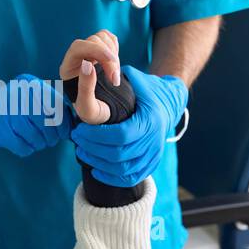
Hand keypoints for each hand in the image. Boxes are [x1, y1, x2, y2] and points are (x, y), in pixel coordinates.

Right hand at [0, 73, 72, 155]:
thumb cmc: (14, 107)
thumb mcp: (32, 97)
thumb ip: (52, 105)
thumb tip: (73, 124)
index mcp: (31, 86)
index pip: (56, 107)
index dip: (64, 123)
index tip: (64, 132)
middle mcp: (20, 96)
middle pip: (48, 123)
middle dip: (52, 136)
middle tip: (51, 140)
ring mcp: (9, 113)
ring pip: (37, 137)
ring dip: (40, 143)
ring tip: (37, 142)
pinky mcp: (0, 131)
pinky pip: (23, 147)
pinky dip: (27, 148)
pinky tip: (24, 144)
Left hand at [58, 31, 122, 123]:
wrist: (107, 111)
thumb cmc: (94, 113)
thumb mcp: (89, 109)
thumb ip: (85, 88)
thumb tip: (87, 65)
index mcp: (67, 70)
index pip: (78, 47)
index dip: (96, 49)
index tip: (112, 61)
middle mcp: (75, 58)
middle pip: (92, 41)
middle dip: (108, 58)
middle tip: (115, 80)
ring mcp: (88, 53)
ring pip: (101, 38)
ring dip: (113, 55)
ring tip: (114, 76)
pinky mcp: (100, 51)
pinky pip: (108, 39)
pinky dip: (115, 49)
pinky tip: (114, 64)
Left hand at [70, 65, 187, 184]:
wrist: (171, 103)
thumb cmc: (147, 90)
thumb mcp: (136, 78)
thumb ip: (116, 76)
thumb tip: (90, 69)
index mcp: (150, 120)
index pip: (120, 135)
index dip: (96, 136)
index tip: (80, 130)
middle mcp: (154, 140)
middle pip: (118, 155)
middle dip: (92, 149)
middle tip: (77, 140)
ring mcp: (154, 154)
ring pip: (122, 169)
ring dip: (98, 163)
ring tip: (82, 153)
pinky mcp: (151, 164)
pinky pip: (131, 178)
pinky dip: (111, 177)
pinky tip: (96, 169)